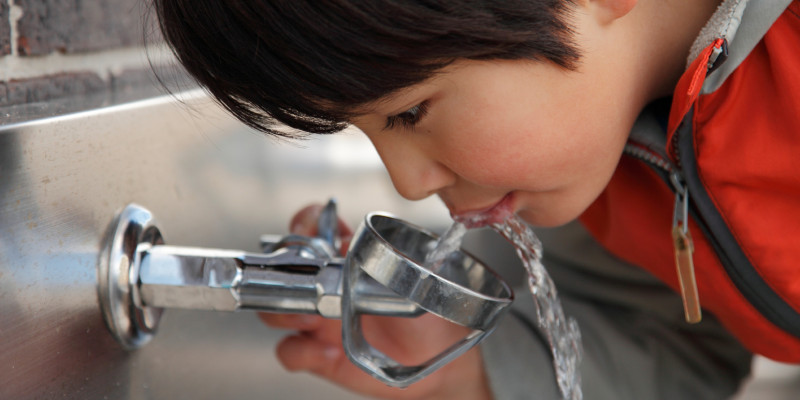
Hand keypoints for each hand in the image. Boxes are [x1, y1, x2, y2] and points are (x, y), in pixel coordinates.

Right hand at [258, 204, 492, 399]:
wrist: (436, 365)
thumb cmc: (429, 317)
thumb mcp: (419, 279)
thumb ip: (395, 258)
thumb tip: (369, 244)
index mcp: (347, 258)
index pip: (312, 229)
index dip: (305, 223)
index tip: (309, 228)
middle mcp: (326, 286)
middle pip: (281, 268)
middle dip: (282, 270)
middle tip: (304, 279)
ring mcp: (319, 320)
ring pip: (275, 310)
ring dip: (285, 311)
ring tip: (311, 318)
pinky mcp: (318, 354)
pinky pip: (290, 351)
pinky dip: (302, 352)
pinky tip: (327, 353)